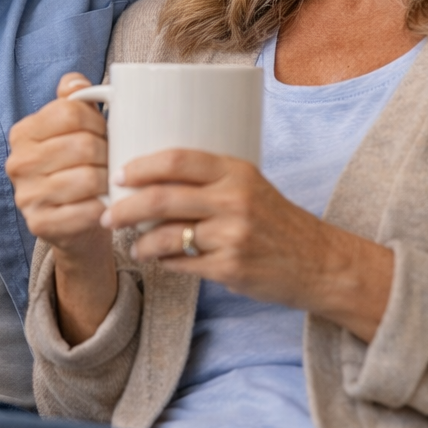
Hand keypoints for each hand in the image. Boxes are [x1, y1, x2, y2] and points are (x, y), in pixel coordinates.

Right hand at [6, 73, 112, 263]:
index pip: (70, 113)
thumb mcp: (72, 130)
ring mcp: (26, 196)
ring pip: (88, 178)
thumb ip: (73, 101)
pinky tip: (108, 203)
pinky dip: (105, 206)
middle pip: (83, 145)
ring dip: (109, 179)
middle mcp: (18, 163)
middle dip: (108, 152)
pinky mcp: (41, 224)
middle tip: (115, 160)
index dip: (98, 121)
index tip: (106, 132)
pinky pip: (87, 210)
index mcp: (22, 133)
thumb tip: (75, 81)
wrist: (72, 224)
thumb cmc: (76, 168)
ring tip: (113, 181)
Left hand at [107, 149, 392, 341]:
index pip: (178, 160)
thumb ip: (210, 179)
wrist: (319, 262)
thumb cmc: (276, 221)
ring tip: (132, 242)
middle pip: (163, 198)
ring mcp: (232, 236)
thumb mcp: (251, 185)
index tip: (120, 173)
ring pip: (167, 235)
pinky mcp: (230, 267)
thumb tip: (152, 176)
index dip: (142, 166)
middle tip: (109, 213)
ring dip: (141, 240)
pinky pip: (181, 263)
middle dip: (126, 207)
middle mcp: (234, 200)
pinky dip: (162, 261)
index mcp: (237, 172)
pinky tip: (157, 258)